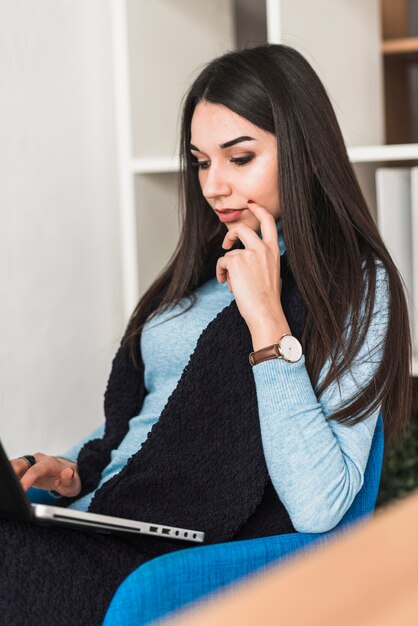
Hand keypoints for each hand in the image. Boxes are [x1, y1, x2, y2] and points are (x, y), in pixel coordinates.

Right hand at [11, 453, 80, 497]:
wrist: (67, 476)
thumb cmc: (70, 480)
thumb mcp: (73, 484)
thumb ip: (70, 479)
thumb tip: (68, 472)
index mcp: (50, 463)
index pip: (36, 470)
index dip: (27, 479)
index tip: (21, 489)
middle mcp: (39, 460)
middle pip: (22, 463)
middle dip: (13, 472)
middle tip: (10, 486)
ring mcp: (31, 462)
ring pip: (16, 464)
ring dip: (10, 473)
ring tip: (9, 486)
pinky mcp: (26, 468)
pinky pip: (15, 468)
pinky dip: (11, 475)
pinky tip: (10, 484)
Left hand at [216, 201, 283, 330]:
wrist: (265, 311)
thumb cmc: (268, 298)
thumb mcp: (272, 273)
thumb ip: (262, 260)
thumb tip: (247, 259)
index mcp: (274, 250)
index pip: (268, 221)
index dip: (259, 210)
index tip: (251, 204)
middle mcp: (262, 248)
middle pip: (243, 229)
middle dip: (231, 234)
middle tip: (227, 245)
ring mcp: (249, 253)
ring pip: (230, 252)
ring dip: (226, 265)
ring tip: (229, 280)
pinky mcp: (235, 261)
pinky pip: (222, 262)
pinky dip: (221, 273)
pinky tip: (226, 284)